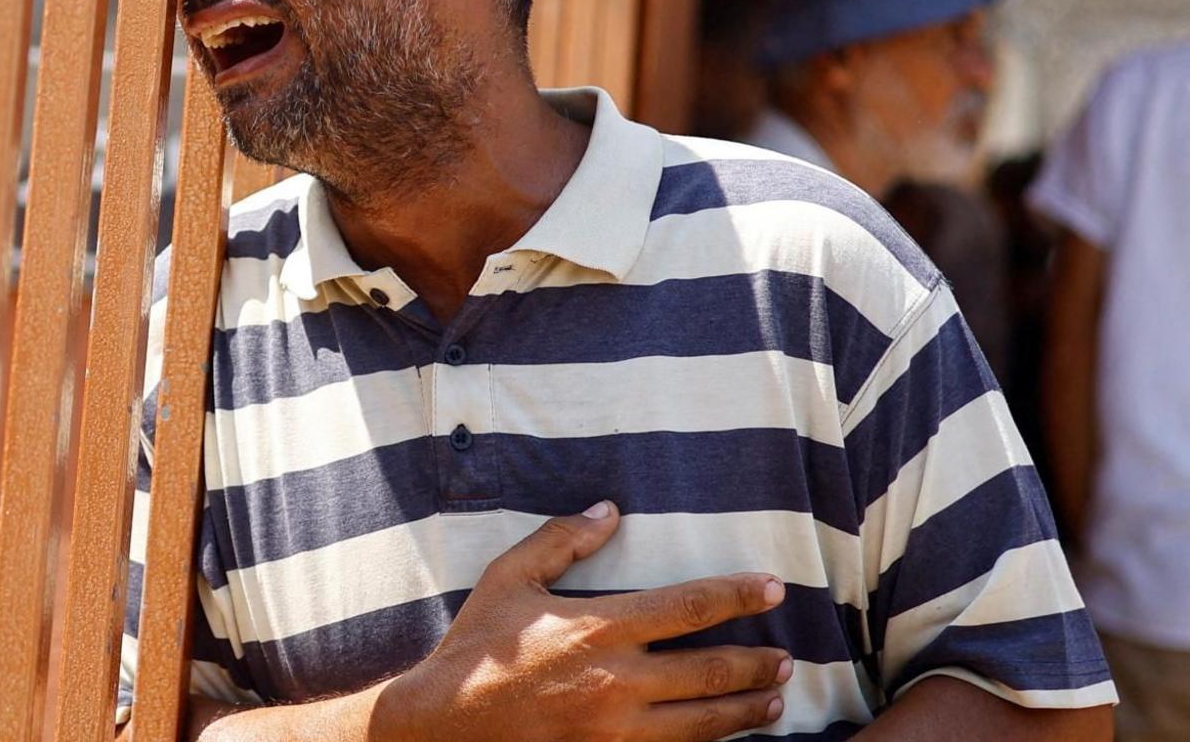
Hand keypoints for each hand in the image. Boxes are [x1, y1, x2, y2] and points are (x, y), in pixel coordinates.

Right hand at [372, 502, 791, 741]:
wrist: (443, 724)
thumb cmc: (476, 646)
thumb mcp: (508, 578)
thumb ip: (561, 540)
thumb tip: (609, 510)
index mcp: (598, 627)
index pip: (689, 606)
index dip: (738, 595)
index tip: (773, 588)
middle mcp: (617, 680)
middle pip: (711, 672)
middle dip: (756, 663)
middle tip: (786, 657)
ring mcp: (616, 729)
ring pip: (704, 724)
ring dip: (746, 711)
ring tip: (773, 701)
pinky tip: (724, 739)